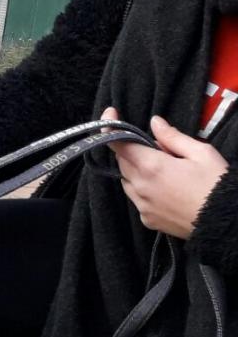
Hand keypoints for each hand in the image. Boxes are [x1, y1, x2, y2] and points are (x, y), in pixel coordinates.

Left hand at [103, 107, 230, 238]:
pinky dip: (143, 190)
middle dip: (133, 150)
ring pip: (127, 181)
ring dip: (136, 170)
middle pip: (122, 161)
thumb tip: (154, 122)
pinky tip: (165, 189)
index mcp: (151, 167)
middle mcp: (140, 187)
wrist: (226, 222)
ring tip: (165, 171)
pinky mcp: (147, 220)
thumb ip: (173, 137)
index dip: (110, 128)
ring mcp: (142, 206)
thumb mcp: (201, 153)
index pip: (118, 144)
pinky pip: (136, 199)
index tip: (111, 114)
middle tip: (160, 150)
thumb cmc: (216, 184)